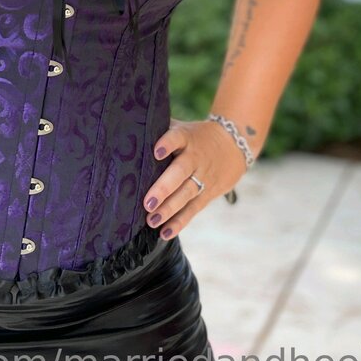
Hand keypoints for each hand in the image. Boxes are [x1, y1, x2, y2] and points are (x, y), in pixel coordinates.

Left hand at [142, 117, 245, 239]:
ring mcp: (202, 177)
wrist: (233, 144)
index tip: (156, 151)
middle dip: (164, 188)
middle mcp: (195, 158)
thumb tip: (128, 127)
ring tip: (151, 220)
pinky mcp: (207, 194)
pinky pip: (193, 209)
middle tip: (147, 202)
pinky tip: (164, 232)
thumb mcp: (181, 127)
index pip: (177, 138)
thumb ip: (159, 129)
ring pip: (186, 194)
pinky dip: (179, 222)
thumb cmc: (194, 136)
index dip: (167, 143)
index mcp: (186, 138)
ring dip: (169, 209)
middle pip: (180, 173)